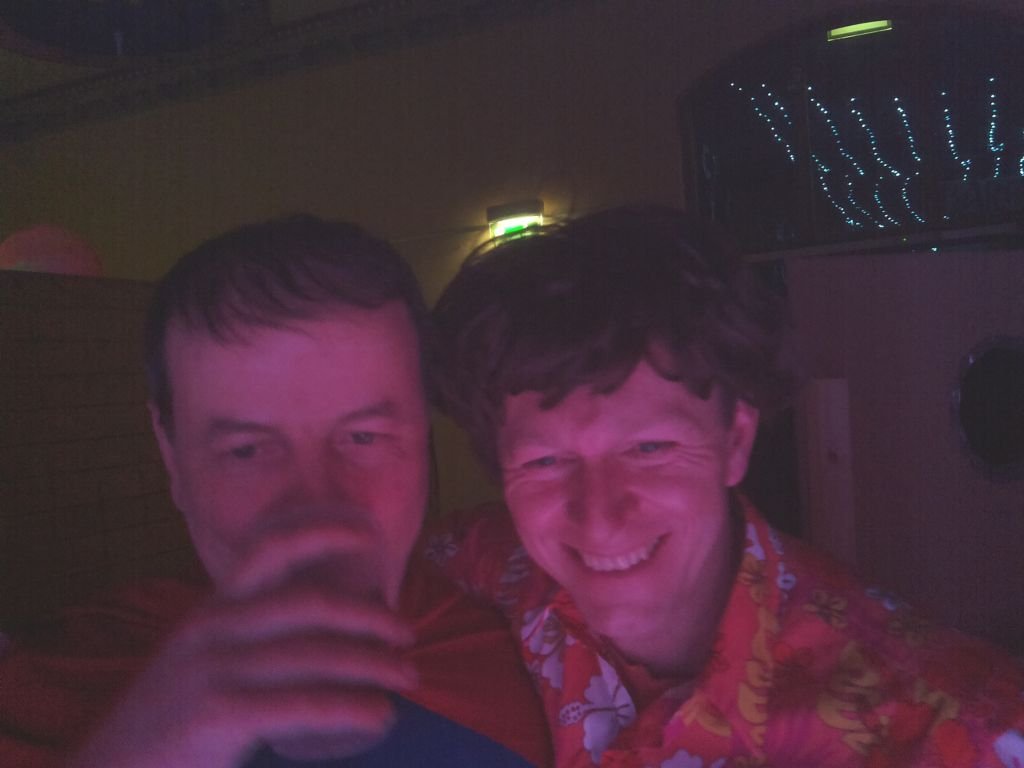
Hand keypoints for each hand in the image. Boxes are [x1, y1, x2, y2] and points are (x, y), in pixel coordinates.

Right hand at [69, 521, 416, 767]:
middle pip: (309, 603)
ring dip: (374, 664)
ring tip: (408, 676)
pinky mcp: (219, 713)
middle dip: (369, 615)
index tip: (369, 531)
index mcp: (213, 609)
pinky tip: (379, 714)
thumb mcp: (201, 661)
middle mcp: (213, 627)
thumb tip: (327, 633)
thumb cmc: (170, 719)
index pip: (269, 548)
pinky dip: (351, 707)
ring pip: (315, 654)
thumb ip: (250, 638)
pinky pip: (304, 704)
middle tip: (408, 633)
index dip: (322, 530)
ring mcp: (214, 669)